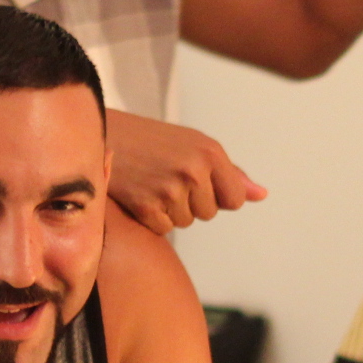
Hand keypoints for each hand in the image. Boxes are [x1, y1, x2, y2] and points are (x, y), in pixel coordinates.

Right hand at [107, 108, 266, 232]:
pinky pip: (163, 229)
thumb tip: (261, 196)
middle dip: (191, 202)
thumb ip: (230, 173)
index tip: (196, 182)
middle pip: (209, 212)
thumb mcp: (194, 145)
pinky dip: (152, 218)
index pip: (234, 199)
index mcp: (210, 152)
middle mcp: (194, 170)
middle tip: (166, 177)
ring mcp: (169, 189)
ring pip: (186, 222)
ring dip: (171, 210)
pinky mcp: (146, 206)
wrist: (101, 134)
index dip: (217, 196)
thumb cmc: (150, 140)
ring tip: (152, 183)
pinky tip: (140, 195)